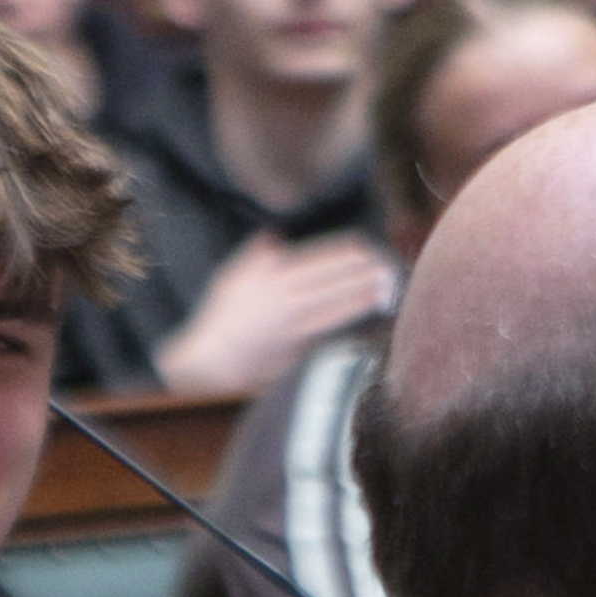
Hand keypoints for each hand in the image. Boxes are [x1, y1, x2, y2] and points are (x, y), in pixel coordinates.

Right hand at [154, 230, 397, 397]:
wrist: (209, 359)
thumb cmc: (219, 319)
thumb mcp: (231, 279)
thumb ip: (255, 256)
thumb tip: (273, 237)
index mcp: (272, 278)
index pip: (315, 260)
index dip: (342, 252)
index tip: (362, 246)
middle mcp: (285, 298)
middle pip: (332, 280)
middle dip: (361, 271)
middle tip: (386, 264)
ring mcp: (292, 323)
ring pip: (335, 304)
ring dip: (362, 295)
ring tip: (384, 287)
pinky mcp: (295, 346)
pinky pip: (327, 328)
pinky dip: (347, 319)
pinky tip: (363, 312)